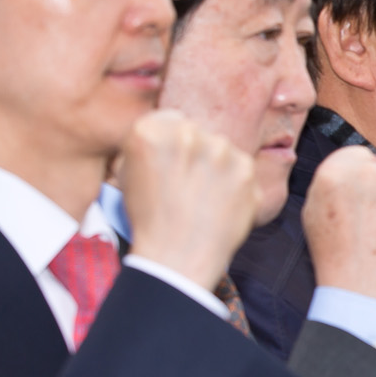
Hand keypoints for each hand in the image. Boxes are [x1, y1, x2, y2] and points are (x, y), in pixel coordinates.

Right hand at [116, 110, 257, 290]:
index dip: (173, 144)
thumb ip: (149, 145)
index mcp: (150, 130)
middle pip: (199, 134)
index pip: (170, 120)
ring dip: (217, 167)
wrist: (178, 256)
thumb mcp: (128, 174)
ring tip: (204, 198)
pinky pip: (242, 168)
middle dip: (196, 154)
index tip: (174, 162)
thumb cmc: (150, 218)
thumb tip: (169, 135)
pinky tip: (221, 204)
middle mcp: (189, 133)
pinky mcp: (247, 169)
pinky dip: (236, 184)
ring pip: (222, 150)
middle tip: (189, 185)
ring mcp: (221, 150)